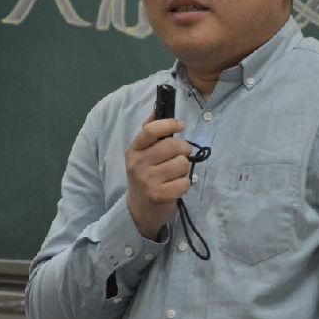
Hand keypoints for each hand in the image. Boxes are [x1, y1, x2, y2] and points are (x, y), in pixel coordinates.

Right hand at [125, 114, 192, 239]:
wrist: (139, 210)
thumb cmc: (145, 176)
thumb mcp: (142, 153)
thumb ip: (149, 131)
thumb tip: (156, 108)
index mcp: (134, 150)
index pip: (150, 130)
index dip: (169, 124)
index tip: (182, 125)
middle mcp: (137, 164)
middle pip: (173, 146)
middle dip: (183, 150)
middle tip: (181, 155)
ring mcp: (147, 181)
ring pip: (182, 164)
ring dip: (184, 169)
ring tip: (174, 174)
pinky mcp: (159, 196)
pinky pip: (185, 182)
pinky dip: (185, 184)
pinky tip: (175, 187)